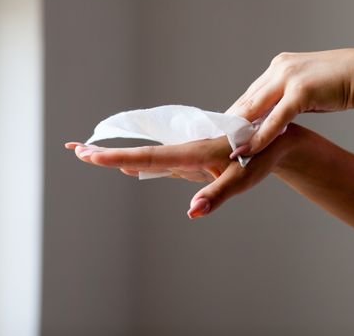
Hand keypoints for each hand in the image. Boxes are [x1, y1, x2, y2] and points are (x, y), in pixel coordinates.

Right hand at [65, 125, 295, 218]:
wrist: (277, 141)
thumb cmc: (261, 159)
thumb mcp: (242, 179)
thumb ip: (216, 194)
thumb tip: (191, 213)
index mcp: (192, 151)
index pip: (149, 157)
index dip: (117, 157)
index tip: (89, 154)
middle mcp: (186, 150)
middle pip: (141, 153)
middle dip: (108, 153)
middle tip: (76, 150)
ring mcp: (189, 154)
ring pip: (150, 157)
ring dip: (122, 156)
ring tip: (93, 155)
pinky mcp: (196, 158)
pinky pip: (164, 161)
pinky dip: (144, 162)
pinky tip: (134, 166)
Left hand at [226, 48, 353, 156]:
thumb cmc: (339, 84)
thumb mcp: (306, 90)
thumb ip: (286, 99)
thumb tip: (271, 118)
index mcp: (279, 66)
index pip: (250, 94)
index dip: (235, 115)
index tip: (223, 133)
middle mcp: (279, 69)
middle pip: (247, 101)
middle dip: (231, 125)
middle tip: (215, 145)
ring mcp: (289, 78)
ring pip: (256, 109)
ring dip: (239, 132)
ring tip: (223, 150)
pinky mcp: (301, 91)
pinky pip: (275, 119)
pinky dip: (260, 136)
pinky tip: (247, 150)